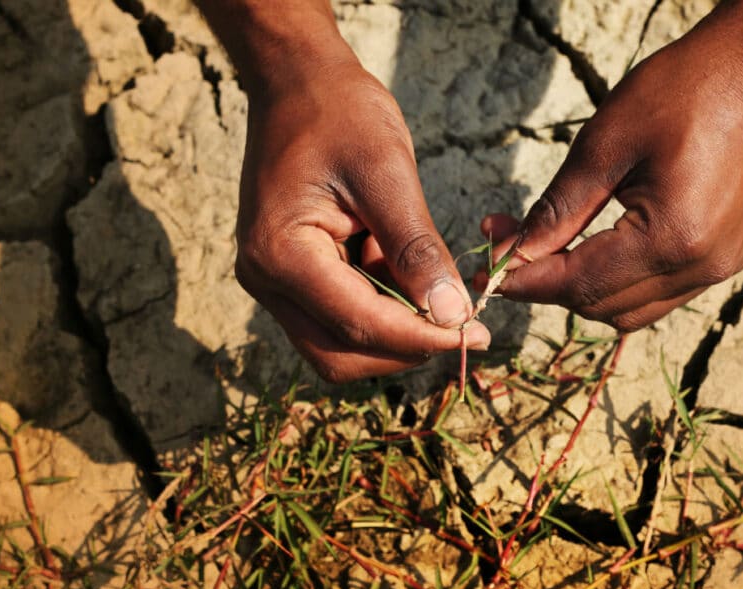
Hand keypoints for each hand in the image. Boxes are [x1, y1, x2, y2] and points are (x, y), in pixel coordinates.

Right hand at [233, 52, 488, 382]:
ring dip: (393, 331)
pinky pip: (338, 315)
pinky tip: (410, 271)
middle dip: (404, 348)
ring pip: (339, 343)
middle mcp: (265, 278)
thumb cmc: (340, 113)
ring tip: (439, 291)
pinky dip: (382, 307)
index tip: (477, 334)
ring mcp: (273, 280)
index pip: (358, 324)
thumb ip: (416, 248)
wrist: (298, 81)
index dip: (421, 338)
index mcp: (280, 253)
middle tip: (464, 327)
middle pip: (340, 354)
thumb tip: (452, 313)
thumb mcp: (387, 173)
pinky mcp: (290, 275)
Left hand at [478, 0, 742, 331]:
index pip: (580, 285)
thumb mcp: (604, 144)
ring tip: (549, 243)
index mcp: (672, 238)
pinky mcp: (730, 256)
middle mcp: (703, 265)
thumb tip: (513, 255)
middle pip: (604, 308)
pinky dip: (623, 280)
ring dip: (586, 287)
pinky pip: (664, 292)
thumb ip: (558, 210)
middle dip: (550, 283)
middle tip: (508, 242)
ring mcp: (722, 265)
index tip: (486, 268)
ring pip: (633, 310)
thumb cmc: (681, 90)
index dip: (526, 281)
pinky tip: (600, 242)